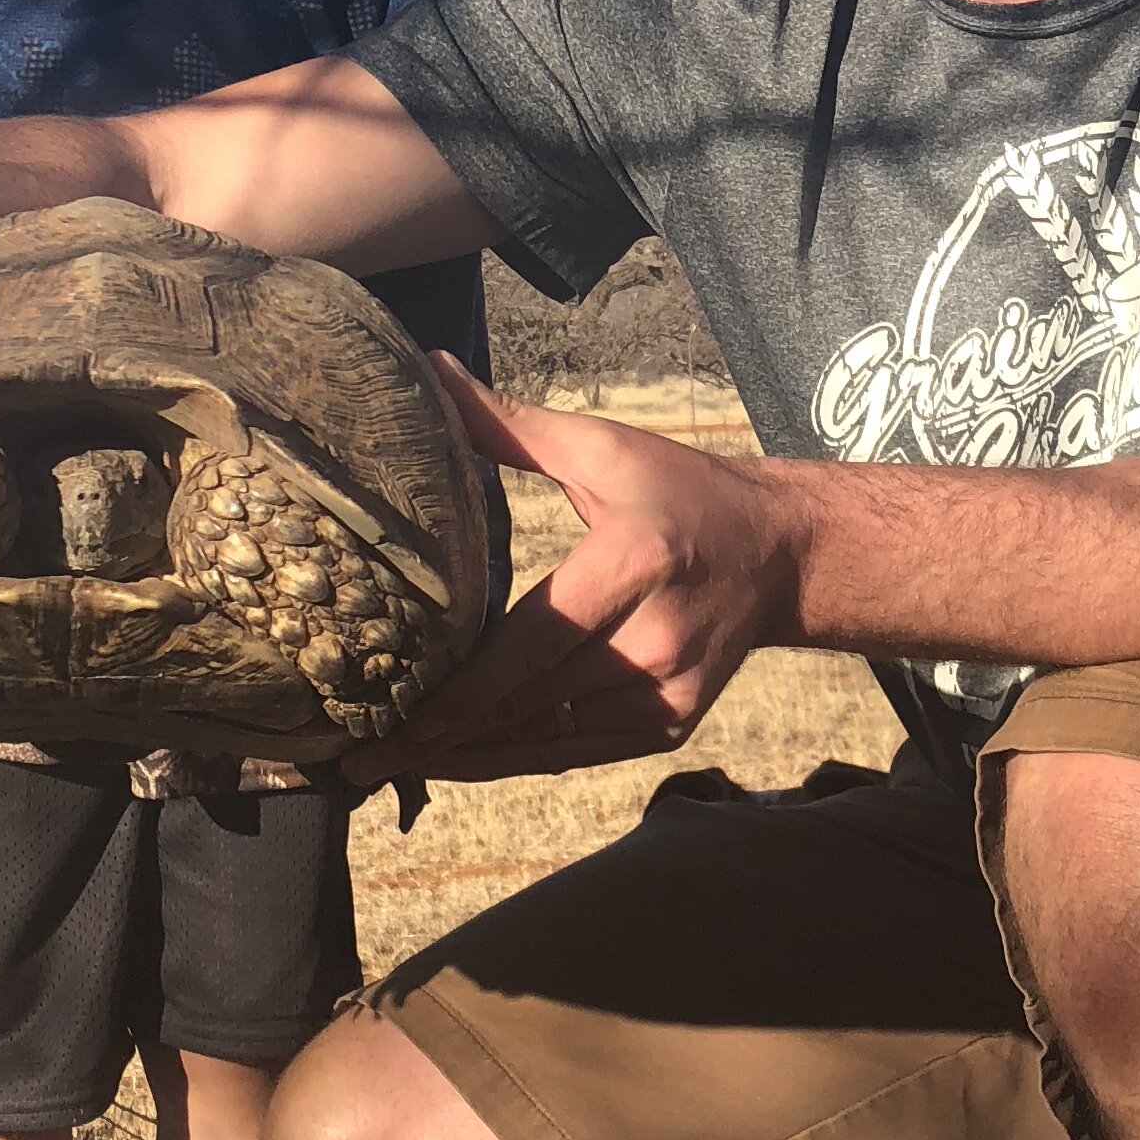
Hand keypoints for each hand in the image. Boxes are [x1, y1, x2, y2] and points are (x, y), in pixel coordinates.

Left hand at [385, 366, 801, 779]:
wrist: (780, 555)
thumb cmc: (681, 492)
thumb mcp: (604, 448)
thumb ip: (511, 424)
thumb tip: (430, 372)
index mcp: (631, 563)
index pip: (533, 641)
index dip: (463, 691)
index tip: (396, 719)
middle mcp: (653, 639)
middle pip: (530, 703)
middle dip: (444, 735)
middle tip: (359, 757)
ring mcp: (666, 692)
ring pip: (548, 740)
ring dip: (470, 758)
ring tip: (389, 767)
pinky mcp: (670, 723)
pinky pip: (577, 750)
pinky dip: (517, 759)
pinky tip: (458, 762)